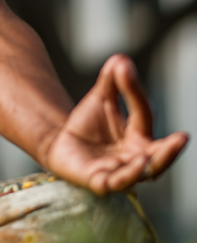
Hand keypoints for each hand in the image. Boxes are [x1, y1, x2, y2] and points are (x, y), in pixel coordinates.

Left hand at [43, 54, 188, 194]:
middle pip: (158, 157)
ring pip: (138, 175)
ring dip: (145, 167)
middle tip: (182, 138)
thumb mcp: (100, 98)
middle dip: (170, 150)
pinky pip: (112, 184)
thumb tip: (121, 58)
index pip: (143, 114)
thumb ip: (112, 81)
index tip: (124, 69)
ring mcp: (119, 172)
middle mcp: (136, 157)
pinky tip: (122, 170)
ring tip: (147, 156)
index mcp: (140, 136)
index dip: (134, 91)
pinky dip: (120, 178)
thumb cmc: (87, 124)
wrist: (59, 143)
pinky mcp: (98, 182)